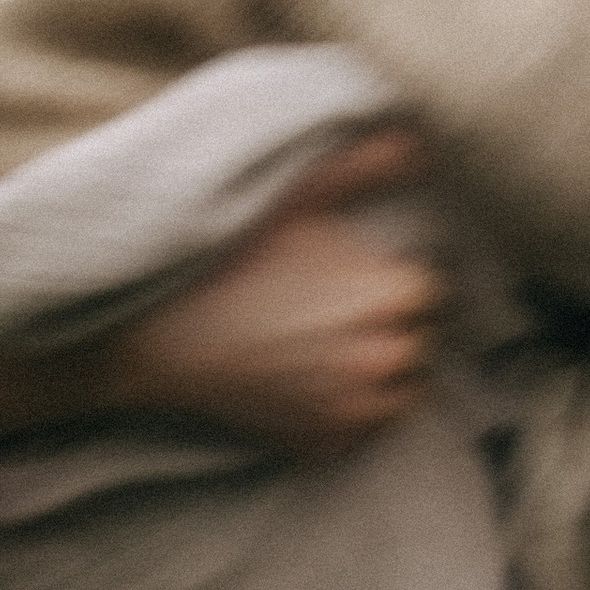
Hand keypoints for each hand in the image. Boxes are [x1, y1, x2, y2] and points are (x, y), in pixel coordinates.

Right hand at [107, 125, 443, 458]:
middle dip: (388, 326)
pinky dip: (344, 413)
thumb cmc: (230, 260)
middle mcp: (389, 358)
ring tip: (324, 348)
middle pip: (418, 341)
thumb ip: (364, 166)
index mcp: (393, 295)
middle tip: (330, 311)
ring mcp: (359, 411)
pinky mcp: (328, 446)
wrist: (160, 336)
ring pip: (398, 391)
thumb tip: (417, 142)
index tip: (356, 278)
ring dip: (375, 373)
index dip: (394, 281)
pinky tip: (306, 384)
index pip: (430, 292)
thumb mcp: (296, 199)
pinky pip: (361, 432)